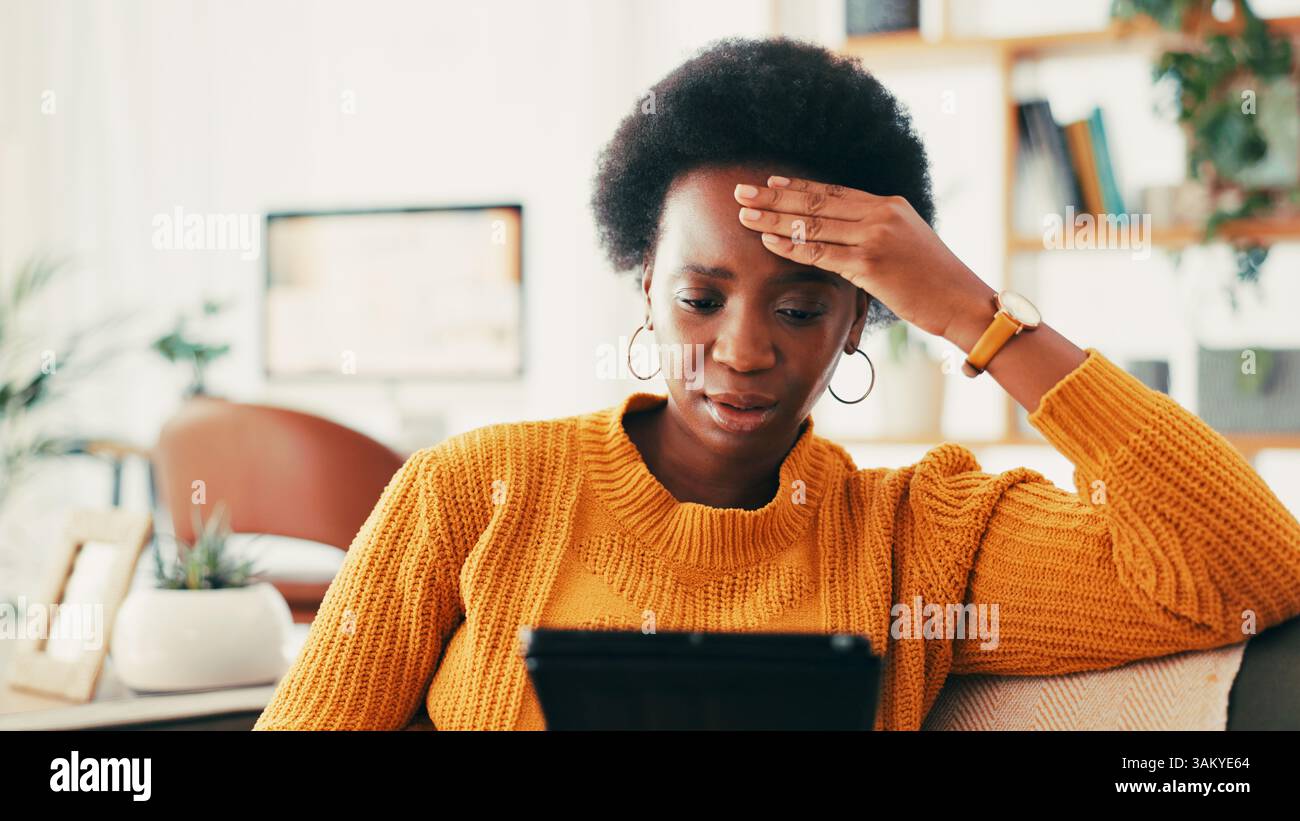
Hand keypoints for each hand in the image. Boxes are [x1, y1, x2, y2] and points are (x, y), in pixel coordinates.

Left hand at [734, 175, 994, 339]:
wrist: (962, 301)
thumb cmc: (934, 281)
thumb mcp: (906, 244)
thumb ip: (876, 233)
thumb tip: (845, 236)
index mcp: (889, 205)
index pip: (833, 192)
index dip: (798, 187)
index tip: (770, 181)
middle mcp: (880, 214)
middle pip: (815, 202)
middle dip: (774, 196)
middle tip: (741, 190)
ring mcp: (874, 237)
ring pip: (812, 225)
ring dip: (773, 219)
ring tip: (744, 213)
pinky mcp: (869, 264)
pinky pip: (820, 253)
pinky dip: (791, 247)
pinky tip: (767, 242)